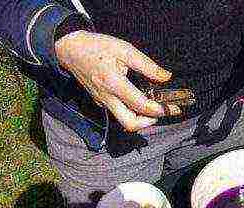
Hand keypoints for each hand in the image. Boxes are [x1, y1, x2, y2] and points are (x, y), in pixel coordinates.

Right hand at [55, 31, 180, 131]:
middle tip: (162, 112)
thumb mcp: (125, 49)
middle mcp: (107, 98)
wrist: (70, 49)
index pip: (140, 105)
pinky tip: (142, 101)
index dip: (159, 109)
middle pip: (130, 124)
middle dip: (149, 122)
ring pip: (125, 122)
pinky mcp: (101, 103)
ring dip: (142, 119)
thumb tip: (166, 77)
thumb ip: (147, 66)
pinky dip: (133, 112)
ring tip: (154, 107)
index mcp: (114, 84)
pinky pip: (120, 114)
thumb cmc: (97, 47)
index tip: (172, 108)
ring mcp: (103, 102)